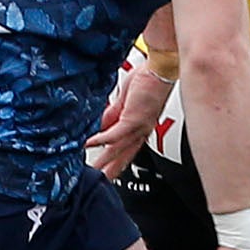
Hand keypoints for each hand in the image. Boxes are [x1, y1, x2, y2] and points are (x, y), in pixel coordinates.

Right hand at [87, 61, 174, 179]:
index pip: (125, 148)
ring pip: (118, 149)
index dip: (115, 160)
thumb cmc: (147, 79)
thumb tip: (99, 126)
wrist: (160, 68)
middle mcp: (140, 130)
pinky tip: (89, 144)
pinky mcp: (133, 119)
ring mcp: (138, 126)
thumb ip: (112, 115)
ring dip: (104, 160)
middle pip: (124, 155)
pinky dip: (101, 140)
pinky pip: (114, 134)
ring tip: (92, 169)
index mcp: (139, 126)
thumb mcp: (124, 101)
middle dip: (111, 169)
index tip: (104, 170)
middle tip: (99, 180)